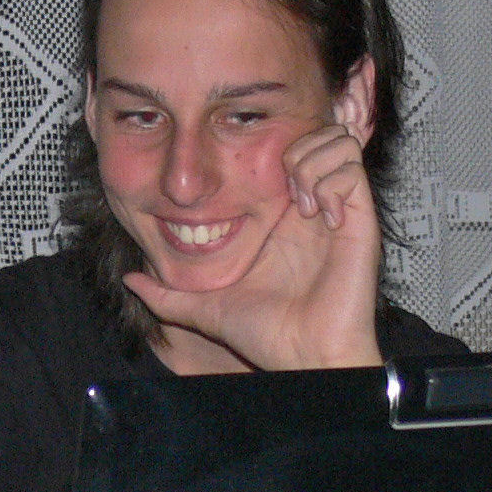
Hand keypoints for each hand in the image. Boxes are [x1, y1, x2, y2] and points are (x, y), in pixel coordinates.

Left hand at [124, 122, 381, 373]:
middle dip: (289, 143)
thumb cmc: (266, 337)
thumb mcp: (204, 309)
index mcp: (279, 217)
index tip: (242, 183)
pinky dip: (330, 178)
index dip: (264, 148)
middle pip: (312, 133)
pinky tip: (317, 213)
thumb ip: (166, 295)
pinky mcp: (360, 220)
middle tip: (276, 185)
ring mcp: (339, 210)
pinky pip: (353, 167)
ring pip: (336, 141)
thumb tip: (131, 279)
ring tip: (297, 201)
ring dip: (310, 159)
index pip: (281, 150)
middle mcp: (311, 206)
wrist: (304, 359)